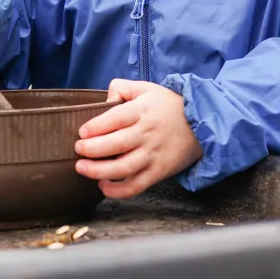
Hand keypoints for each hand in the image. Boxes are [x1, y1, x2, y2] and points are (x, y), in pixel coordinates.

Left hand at [74, 79, 201, 198]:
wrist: (201, 124)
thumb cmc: (168, 105)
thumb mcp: (146, 88)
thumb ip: (121, 87)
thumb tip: (105, 100)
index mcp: (142, 111)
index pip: (115, 118)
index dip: (96, 126)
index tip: (82, 132)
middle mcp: (147, 133)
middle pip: (116, 144)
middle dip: (92, 149)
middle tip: (78, 149)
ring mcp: (152, 154)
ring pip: (124, 168)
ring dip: (99, 171)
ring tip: (82, 168)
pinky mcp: (158, 172)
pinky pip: (136, 186)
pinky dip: (118, 190)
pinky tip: (104, 185)